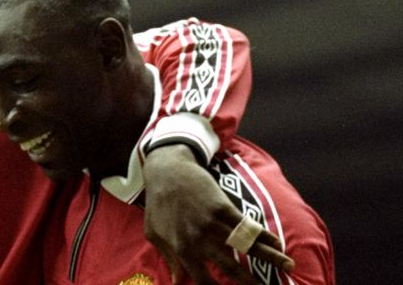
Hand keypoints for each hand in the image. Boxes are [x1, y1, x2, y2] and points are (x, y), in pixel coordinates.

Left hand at [141, 144, 293, 284]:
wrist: (166, 170)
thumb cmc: (157, 202)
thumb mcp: (154, 232)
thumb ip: (168, 258)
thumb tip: (176, 281)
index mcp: (182, 249)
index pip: (203, 280)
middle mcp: (199, 239)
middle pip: (230, 268)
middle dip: (249, 283)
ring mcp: (212, 222)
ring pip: (245, 245)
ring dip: (270, 257)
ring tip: (289, 268)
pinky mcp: (222, 206)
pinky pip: (247, 225)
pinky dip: (264, 235)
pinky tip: (278, 243)